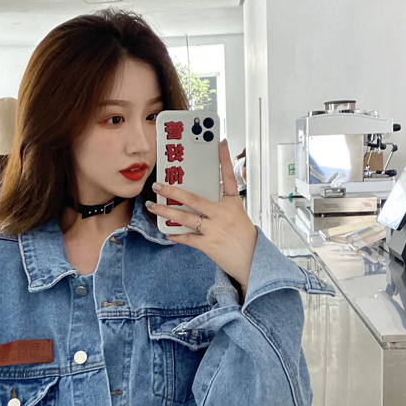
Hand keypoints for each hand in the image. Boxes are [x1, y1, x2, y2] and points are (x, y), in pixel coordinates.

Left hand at [145, 139, 257, 296]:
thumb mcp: (237, 217)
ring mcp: (215, 229)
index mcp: (232, 205)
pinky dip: (177, 235)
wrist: (252, 261)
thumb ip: (220, 208)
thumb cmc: (244, 240)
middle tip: (158, 185)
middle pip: (194, 199)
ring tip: (153, 206)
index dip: (225, 160)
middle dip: (173, 191)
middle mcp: (222, 214)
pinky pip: (188, 238)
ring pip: (185, 218)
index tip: (219, 143)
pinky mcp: (209, 245)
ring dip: (166, 211)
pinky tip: (167, 233)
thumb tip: (199, 203)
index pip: (230, 178)